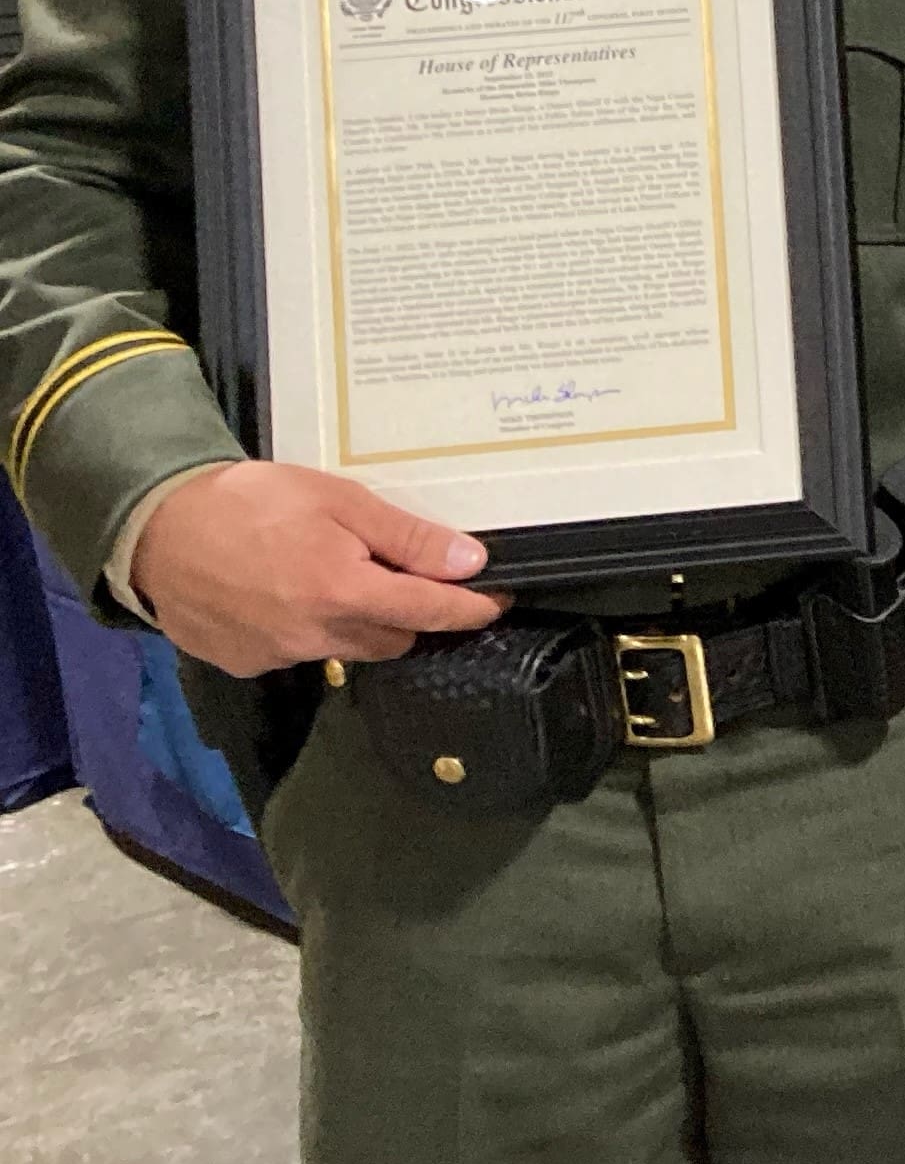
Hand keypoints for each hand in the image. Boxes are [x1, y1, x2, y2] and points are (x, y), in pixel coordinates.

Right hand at [131, 460, 498, 676]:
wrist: (152, 528)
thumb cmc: (248, 503)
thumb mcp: (336, 500)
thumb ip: (405, 536)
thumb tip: (469, 562)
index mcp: (343, 593)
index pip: (429, 612)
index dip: (469, 609)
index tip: (494, 603)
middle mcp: (314, 636)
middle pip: (392, 638)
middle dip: (408, 613)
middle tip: (400, 575)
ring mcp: (277, 656)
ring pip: (347, 648)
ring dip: (357, 622)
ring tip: (334, 578)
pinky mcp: (245, 663)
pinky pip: (299, 653)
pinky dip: (307, 630)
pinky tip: (284, 594)